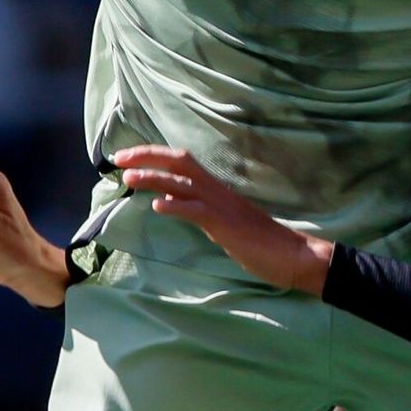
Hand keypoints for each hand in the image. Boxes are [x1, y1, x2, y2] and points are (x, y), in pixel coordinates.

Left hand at [113, 147, 332, 293]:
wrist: (292, 255)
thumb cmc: (260, 243)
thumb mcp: (223, 222)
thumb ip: (198, 210)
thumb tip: (169, 201)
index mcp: (216, 189)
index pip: (181, 161)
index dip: (153, 155)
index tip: (127, 157)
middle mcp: (217, 191)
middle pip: (178, 161)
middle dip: (146, 156)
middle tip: (118, 158)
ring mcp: (221, 206)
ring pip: (183, 182)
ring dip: (154, 178)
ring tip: (128, 178)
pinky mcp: (226, 225)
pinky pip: (197, 211)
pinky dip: (176, 207)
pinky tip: (157, 207)